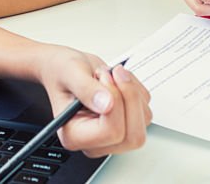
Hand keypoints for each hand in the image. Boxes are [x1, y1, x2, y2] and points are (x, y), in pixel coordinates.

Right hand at [35, 46, 151, 157]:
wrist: (68, 68)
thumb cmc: (63, 72)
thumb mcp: (70, 73)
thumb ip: (87, 89)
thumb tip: (108, 105)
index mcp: (75, 136)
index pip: (111, 132)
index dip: (115, 102)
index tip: (104, 79)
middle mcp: (96, 142)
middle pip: (133, 136)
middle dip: (129, 98)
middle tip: (112, 74)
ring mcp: (114, 135)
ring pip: (143, 120)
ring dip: (131, 90)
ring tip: (109, 77)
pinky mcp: (127, 123)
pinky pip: (146, 109)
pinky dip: (137, 89)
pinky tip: (117, 82)